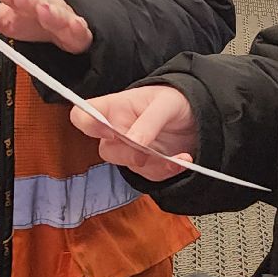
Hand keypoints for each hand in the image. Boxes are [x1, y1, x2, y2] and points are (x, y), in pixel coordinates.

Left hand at [0, 0, 92, 53]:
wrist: (66, 27)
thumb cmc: (31, 20)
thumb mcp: (5, 19)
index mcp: (26, 2)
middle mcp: (46, 7)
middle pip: (38, 1)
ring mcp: (64, 20)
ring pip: (60, 15)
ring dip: (53, 13)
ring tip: (45, 10)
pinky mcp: (79, 35)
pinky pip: (80, 33)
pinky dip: (78, 29)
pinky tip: (77, 26)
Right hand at [71, 84, 197, 181]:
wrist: (195, 115)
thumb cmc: (174, 100)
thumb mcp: (165, 104)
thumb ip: (147, 122)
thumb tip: (133, 143)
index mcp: (113, 108)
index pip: (82, 116)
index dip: (88, 125)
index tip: (110, 131)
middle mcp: (116, 130)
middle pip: (106, 150)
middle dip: (131, 154)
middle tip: (149, 149)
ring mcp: (130, 149)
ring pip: (130, 167)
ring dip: (156, 164)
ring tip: (180, 155)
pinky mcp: (146, 164)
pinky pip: (150, 175)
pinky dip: (169, 170)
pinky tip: (183, 159)